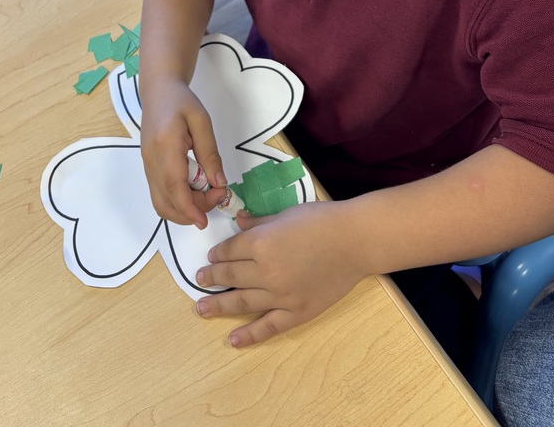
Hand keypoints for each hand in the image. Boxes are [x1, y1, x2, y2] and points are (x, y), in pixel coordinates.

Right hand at [140, 77, 227, 229]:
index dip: (188, 208)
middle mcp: (151, 160)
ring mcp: (147, 165)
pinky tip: (195, 189)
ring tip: (207, 193)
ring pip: (160, 202)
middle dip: (192, 210)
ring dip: (184, 209)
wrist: (158, 91)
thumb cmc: (181, 101)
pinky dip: (177, 201)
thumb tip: (219, 183)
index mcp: (165, 145)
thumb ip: (210, 153)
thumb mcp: (202, 121)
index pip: (173, 185)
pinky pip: (159, 194)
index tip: (203, 221)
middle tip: (217, 195)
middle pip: (165, 201)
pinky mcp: (148, 168)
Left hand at [194, 201, 366, 346]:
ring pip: (241, 302)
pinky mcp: (296, 312)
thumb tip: (238, 221)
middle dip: (212, 277)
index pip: (230, 250)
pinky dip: (249, 334)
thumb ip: (259, 222)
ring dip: (219, 305)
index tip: (211, 257)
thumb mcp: (284, 214)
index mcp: (261, 242)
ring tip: (202, 308)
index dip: (218, 253)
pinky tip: (232, 339)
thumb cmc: (321, 220)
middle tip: (200, 279)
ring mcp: (280, 295)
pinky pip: (268, 326)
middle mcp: (266, 271)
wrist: (354, 241)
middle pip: (231, 275)